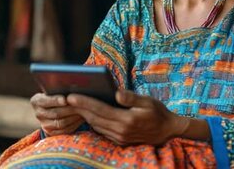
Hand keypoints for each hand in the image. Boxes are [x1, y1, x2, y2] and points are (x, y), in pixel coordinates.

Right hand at [30, 93, 84, 135]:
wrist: (56, 106)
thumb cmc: (58, 94)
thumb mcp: (55, 90)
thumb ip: (59, 89)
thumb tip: (71, 88)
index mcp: (36, 101)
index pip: (45, 101)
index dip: (55, 100)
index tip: (65, 99)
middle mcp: (38, 113)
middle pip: (55, 113)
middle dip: (70, 109)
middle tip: (81, 105)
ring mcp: (44, 125)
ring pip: (61, 123)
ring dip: (74, 116)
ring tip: (83, 110)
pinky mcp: (52, 133)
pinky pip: (65, 130)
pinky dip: (75, 124)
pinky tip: (82, 118)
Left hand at [67, 89, 187, 145]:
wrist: (168, 132)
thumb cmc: (158, 112)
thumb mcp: (148, 101)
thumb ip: (131, 97)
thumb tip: (116, 93)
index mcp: (127, 120)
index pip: (100, 110)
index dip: (84, 102)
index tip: (71, 96)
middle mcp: (121, 131)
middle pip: (94, 118)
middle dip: (79, 107)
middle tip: (66, 97)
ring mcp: (119, 138)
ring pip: (96, 125)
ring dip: (84, 115)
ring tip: (73, 103)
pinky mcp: (119, 141)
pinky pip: (101, 130)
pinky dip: (92, 121)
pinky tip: (87, 112)